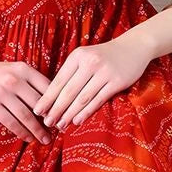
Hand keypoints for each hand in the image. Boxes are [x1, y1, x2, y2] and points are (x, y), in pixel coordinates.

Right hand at [0, 54, 53, 143]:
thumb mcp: (14, 70)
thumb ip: (31, 82)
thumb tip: (53, 102)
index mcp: (24, 69)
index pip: (48, 88)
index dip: (58, 103)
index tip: (65, 116)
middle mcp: (15, 79)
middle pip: (39, 104)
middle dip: (51, 120)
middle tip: (59, 132)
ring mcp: (2, 92)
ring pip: (26, 116)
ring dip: (37, 130)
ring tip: (45, 140)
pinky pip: (11, 122)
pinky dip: (22, 132)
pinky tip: (28, 138)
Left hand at [33, 31, 152, 129]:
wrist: (134, 46)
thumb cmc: (105, 56)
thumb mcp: (86, 57)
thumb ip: (72, 73)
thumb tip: (53, 98)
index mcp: (77, 56)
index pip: (58, 80)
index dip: (47, 97)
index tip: (37, 111)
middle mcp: (89, 62)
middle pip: (68, 91)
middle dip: (56, 109)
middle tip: (46, 122)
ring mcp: (104, 72)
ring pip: (82, 97)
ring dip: (69, 113)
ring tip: (60, 125)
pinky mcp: (117, 81)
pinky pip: (98, 100)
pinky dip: (86, 112)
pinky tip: (77, 121)